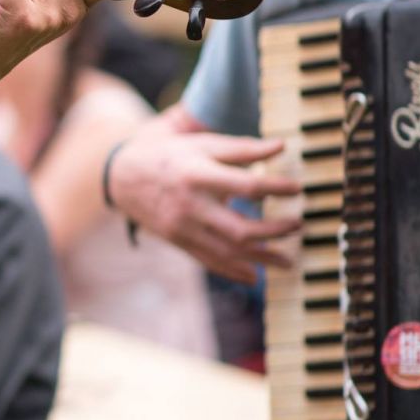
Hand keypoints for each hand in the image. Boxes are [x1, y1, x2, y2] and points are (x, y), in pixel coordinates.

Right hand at [108, 125, 300, 281]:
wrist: (122, 176)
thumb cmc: (168, 155)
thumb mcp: (202, 144)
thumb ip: (242, 148)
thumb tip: (280, 146)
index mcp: (198, 174)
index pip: (247, 186)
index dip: (277, 189)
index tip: (297, 189)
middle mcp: (190, 205)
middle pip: (240, 229)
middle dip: (275, 232)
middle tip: (297, 226)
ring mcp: (183, 228)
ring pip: (228, 251)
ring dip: (261, 259)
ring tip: (287, 260)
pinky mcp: (178, 241)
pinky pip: (209, 261)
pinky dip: (233, 271)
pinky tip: (254, 275)